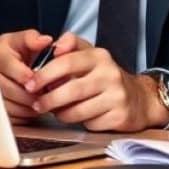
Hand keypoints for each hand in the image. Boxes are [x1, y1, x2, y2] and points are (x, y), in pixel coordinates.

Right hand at [0, 29, 53, 122]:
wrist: (18, 66)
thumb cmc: (23, 52)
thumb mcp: (28, 41)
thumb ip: (35, 39)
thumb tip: (44, 41)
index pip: (5, 63)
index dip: (20, 73)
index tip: (33, 78)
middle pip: (1, 86)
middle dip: (23, 94)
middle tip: (40, 96)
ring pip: (2, 103)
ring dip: (22, 106)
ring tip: (38, 104)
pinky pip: (3, 114)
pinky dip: (19, 115)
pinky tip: (30, 110)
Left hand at [25, 34, 167, 130]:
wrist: (138, 99)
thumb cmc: (106, 78)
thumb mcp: (91, 56)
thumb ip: (72, 46)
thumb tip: (56, 44)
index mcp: (100, 57)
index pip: (67, 63)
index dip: (44, 75)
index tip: (30, 84)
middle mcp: (110, 74)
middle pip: (70, 90)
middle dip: (48, 100)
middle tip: (36, 104)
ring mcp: (116, 96)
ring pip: (76, 110)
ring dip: (61, 113)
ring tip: (57, 110)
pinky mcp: (119, 116)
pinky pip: (88, 124)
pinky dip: (79, 123)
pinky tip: (80, 116)